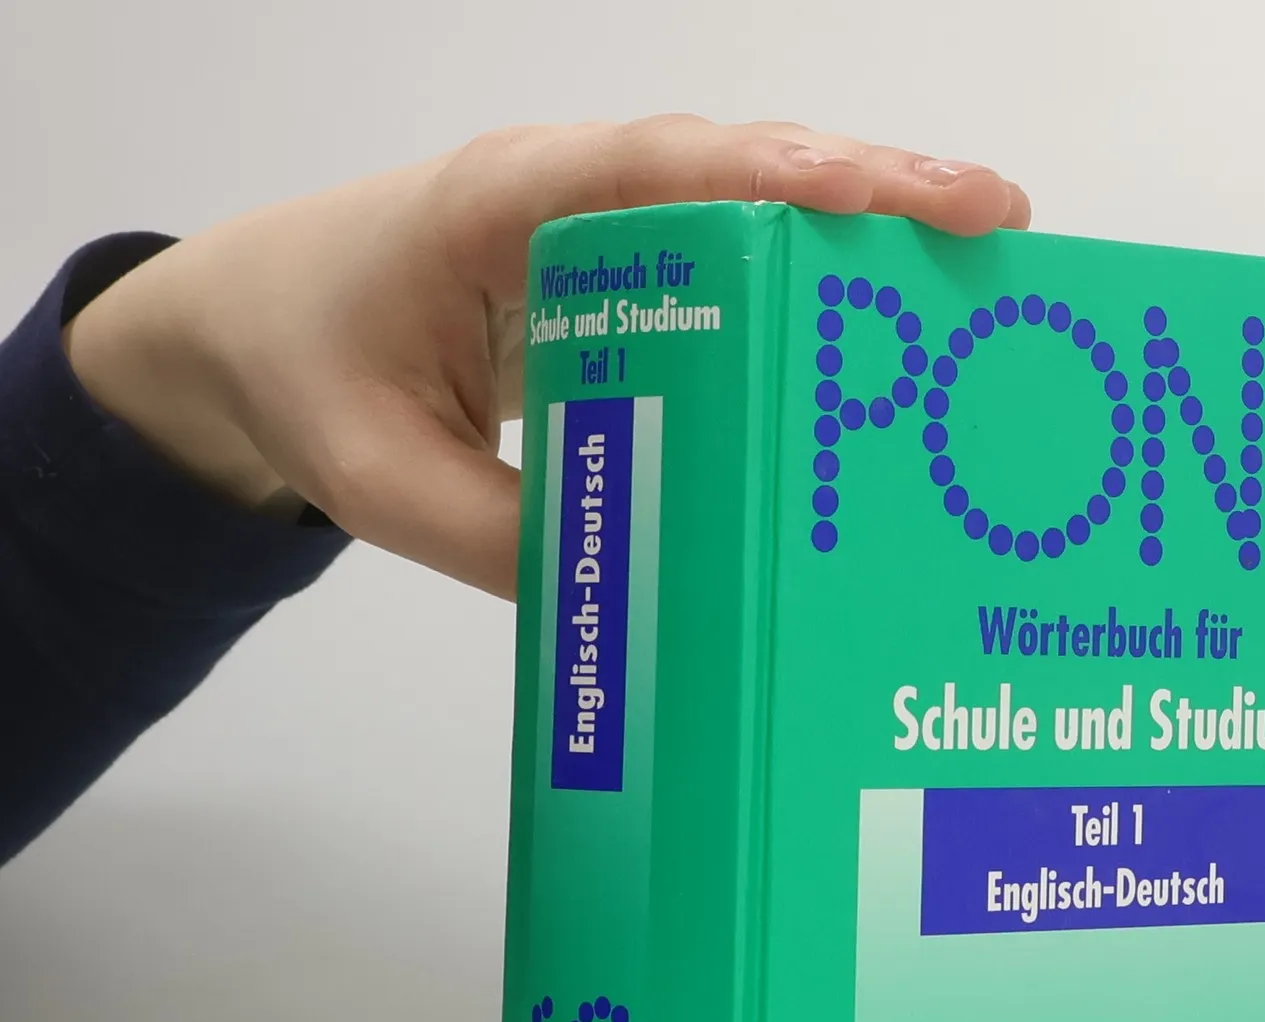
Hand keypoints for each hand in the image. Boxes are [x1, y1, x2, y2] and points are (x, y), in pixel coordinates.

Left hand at [63, 117, 1030, 597]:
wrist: (257, 335)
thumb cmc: (306, 376)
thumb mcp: (381, 481)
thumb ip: (506, 536)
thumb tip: (653, 597)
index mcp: (499, 210)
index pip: (650, 169)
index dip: (771, 176)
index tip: (877, 197)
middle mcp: (570, 197)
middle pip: (736, 167)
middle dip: (870, 186)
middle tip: (992, 222)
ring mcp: (605, 230)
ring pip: (750, 204)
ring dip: (864, 227)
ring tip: (979, 262)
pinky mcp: (626, 276)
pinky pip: (733, 261)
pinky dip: (816, 279)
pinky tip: (889, 326)